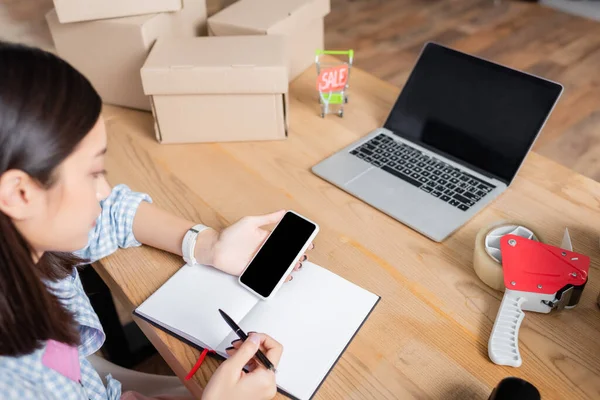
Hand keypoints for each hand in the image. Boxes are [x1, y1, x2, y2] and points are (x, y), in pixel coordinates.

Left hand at [198, 210, 313, 276]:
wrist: (214, 248)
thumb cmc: (230, 234)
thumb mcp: (250, 222)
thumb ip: (267, 218)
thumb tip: (283, 212)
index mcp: (266, 238)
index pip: (285, 240)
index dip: (297, 242)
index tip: (306, 243)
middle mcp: (265, 250)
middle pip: (285, 254)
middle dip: (296, 256)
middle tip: (302, 257)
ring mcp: (260, 261)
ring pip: (279, 265)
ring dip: (289, 266)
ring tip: (295, 266)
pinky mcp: (254, 271)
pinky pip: (269, 275)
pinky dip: (279, 277)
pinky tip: (285, 276)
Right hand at [202, 333, 282, 399]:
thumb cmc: (219, 398)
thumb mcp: (230, 368)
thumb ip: (245, 350)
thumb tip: (255, 338)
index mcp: (266, 379)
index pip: (275, 348)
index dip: (262, 338)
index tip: (250, 336)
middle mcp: (269, 385)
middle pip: (268, 354)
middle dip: (253, 346)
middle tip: (237, 343)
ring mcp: (264, 388)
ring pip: (261, 362)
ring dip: (248, 353)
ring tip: (233, 352)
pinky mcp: (259, 390)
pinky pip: (257, 371)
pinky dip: (248, 363)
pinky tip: (236, 360)